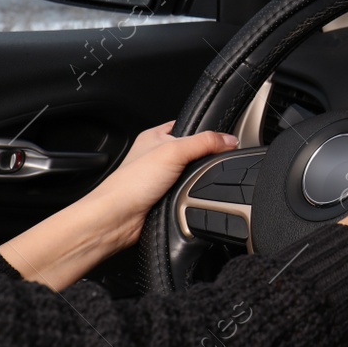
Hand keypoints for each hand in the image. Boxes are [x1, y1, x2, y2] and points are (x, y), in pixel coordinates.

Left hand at [0, 124, 235, 289]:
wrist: (117, 219)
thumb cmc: (130, 184)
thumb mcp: (173, 151)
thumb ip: (204, 142)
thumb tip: (230, 140)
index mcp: (155, 136)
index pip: (188, 126)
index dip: (206, 131)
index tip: (223, 140)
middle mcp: (156, 156)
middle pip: (194, 153)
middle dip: (203, 160)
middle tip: (209, 164)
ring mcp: (160, 179)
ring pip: (192, 175)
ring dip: (196, 181)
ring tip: (194, 184)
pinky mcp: (164, 199)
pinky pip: (188, 194)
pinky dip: (191, 197)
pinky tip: (189, 198)